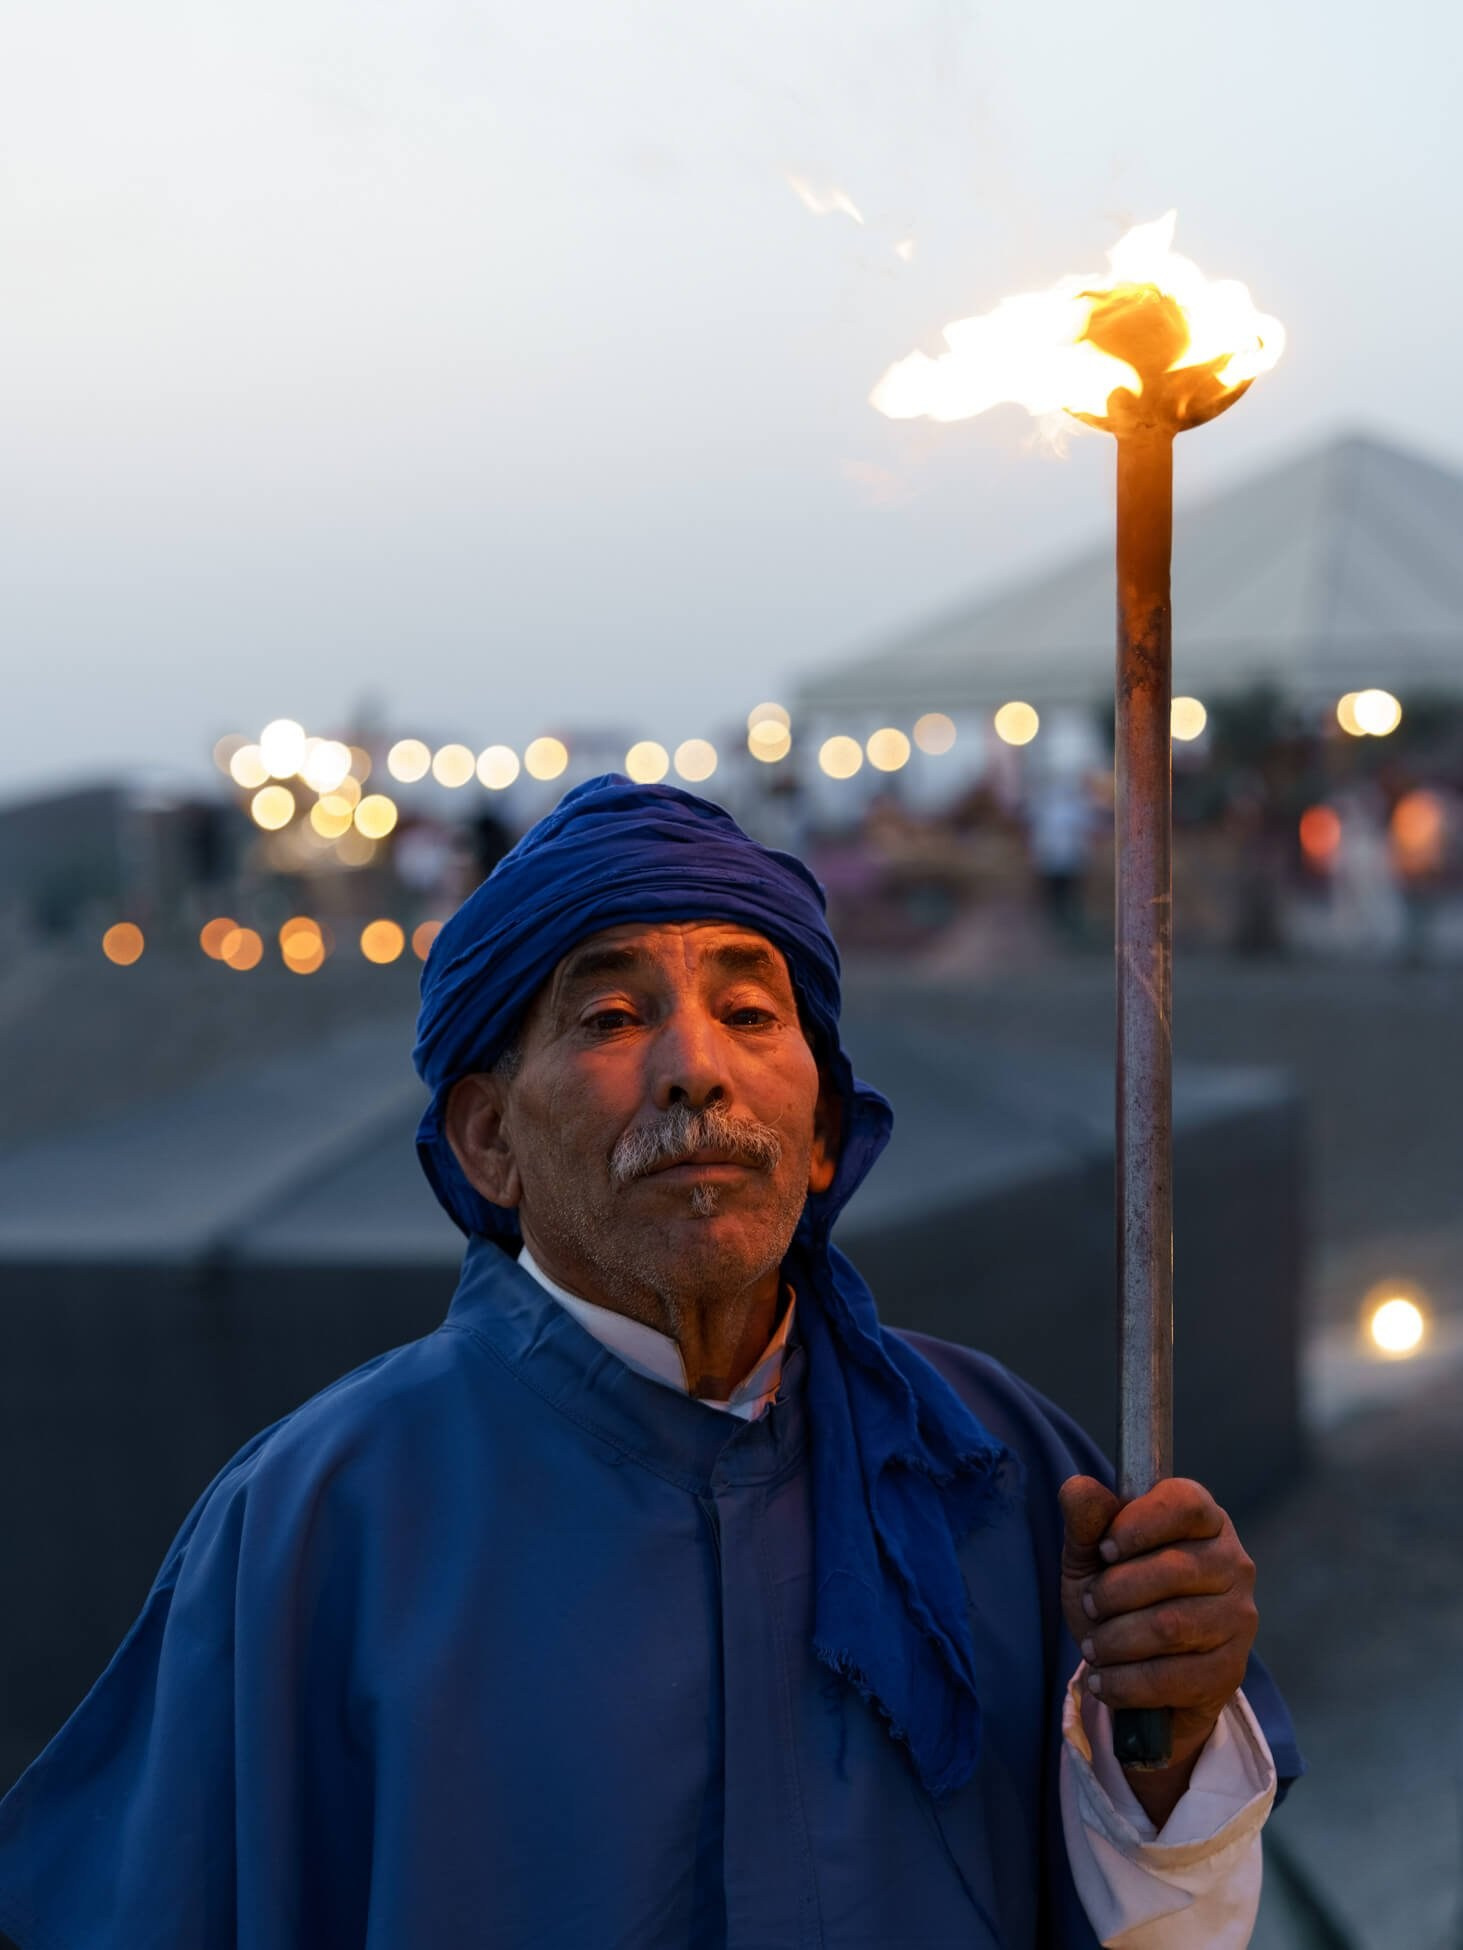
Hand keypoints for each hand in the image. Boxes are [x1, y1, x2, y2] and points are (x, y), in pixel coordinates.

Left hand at [1059, 1475, 1257, 1819]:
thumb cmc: (1116, 1594)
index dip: (1139, 1525)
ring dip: (1116, 1641)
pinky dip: (1127, 1683)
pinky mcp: (1231, 1670)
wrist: (1134, 1666)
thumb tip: (1077, 1488)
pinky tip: (1104, 1681)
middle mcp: (1233, 1562)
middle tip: (1090, 1606)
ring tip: (1092, 1648)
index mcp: (1203, 1518)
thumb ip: (1086, 1520)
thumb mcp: (1091, 1555)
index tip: (1104, 1550)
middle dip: (1115, 1592)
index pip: (1186, 1504)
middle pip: (1174, 1569)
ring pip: (1172, 1626)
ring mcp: (1238, 1618)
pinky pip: (1176, 1678)